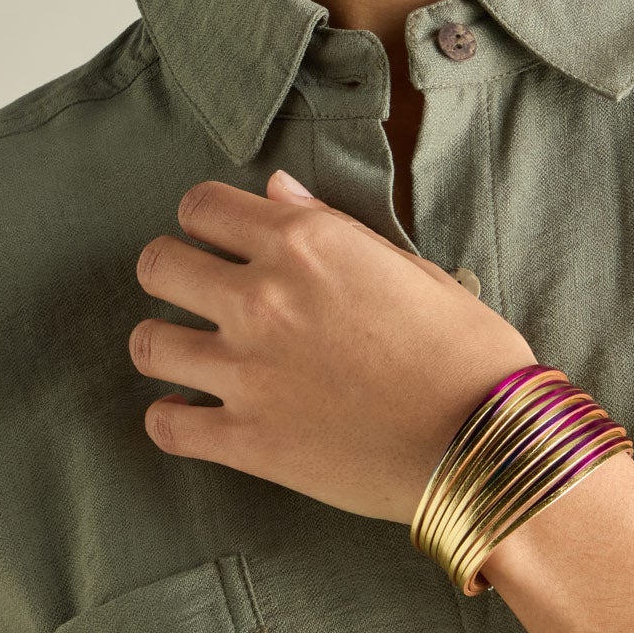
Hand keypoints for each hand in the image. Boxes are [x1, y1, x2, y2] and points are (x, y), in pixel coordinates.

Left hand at [130, 169, 535, 525]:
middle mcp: (261, 299)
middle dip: (172, 271)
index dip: (205, 219)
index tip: (218, 238)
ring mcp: (245, 373)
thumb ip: (329, 224)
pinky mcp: (246, 441)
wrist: (485, 440)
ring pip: (148, 344)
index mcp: (304, 244)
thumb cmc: (464, 347)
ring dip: (166, 343)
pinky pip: (166, 426)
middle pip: (158, 265)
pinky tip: (191, 414)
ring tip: (191, 353)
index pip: (201, 206)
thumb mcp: (407, 265)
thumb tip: (277, 191)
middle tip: (196, 290)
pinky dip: (170, 420)